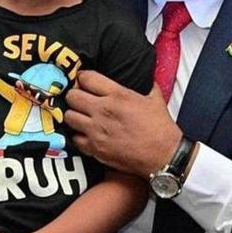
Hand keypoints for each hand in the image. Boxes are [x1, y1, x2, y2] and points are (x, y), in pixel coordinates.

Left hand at [65, 71, 179, 178]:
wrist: (163, 156)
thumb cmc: (160, 128)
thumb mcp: (155, 99)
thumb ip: (146, 84)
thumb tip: (144, 76)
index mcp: (117, 95)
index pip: (86, 77)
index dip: (83, 78)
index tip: (85, 81)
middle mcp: (103, 110)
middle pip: (72, 96)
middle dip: (74, 95)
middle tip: (80, 99)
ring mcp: (96, 130)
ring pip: (68, 116)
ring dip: (73, 115)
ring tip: (81, 117)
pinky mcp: (95, 148)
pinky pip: (74, 138)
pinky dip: (78, 135)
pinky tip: (86, 134)